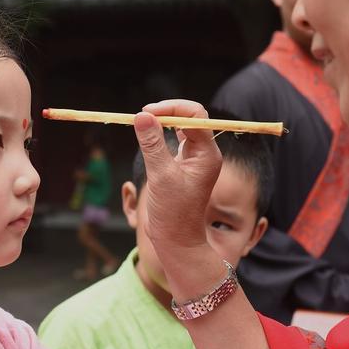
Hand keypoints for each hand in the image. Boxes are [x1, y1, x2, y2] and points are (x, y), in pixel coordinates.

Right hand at [133, 100, 221, 249]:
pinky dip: (159, 135)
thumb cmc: (174, 213)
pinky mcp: (181, 166)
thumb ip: (152, 144)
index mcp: (207, 154)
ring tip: (142, 122)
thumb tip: (141, 116)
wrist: (176, 240)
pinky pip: (172, 141)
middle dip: (166, 112)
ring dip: (162, 122)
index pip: (195, 116)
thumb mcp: (161, 176)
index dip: (171, 108)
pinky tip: (146, 136)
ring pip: (181, 127)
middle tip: (141, 115)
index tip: (147, 112)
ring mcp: (193, 159)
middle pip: (189, 118)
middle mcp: (203, 153)